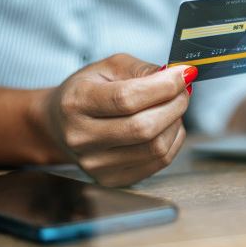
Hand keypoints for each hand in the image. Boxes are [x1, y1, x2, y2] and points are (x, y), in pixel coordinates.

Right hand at [38, 54, 197, 186]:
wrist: (61, 123)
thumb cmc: (89, 90)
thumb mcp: (110, 67)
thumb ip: (143, 69)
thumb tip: (178, 76)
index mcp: (77, 102)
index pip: (127, 99)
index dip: (164, 86)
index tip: (184, 74)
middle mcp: (82, 137)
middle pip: (144, 128)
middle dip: (175, 104)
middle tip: (183, 90)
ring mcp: (96, 164)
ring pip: (156, 148)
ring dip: (176, 123)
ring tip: (172, 107)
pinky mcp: (113, 179)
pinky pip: (159, 162)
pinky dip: (173, 140)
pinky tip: (167, 126)